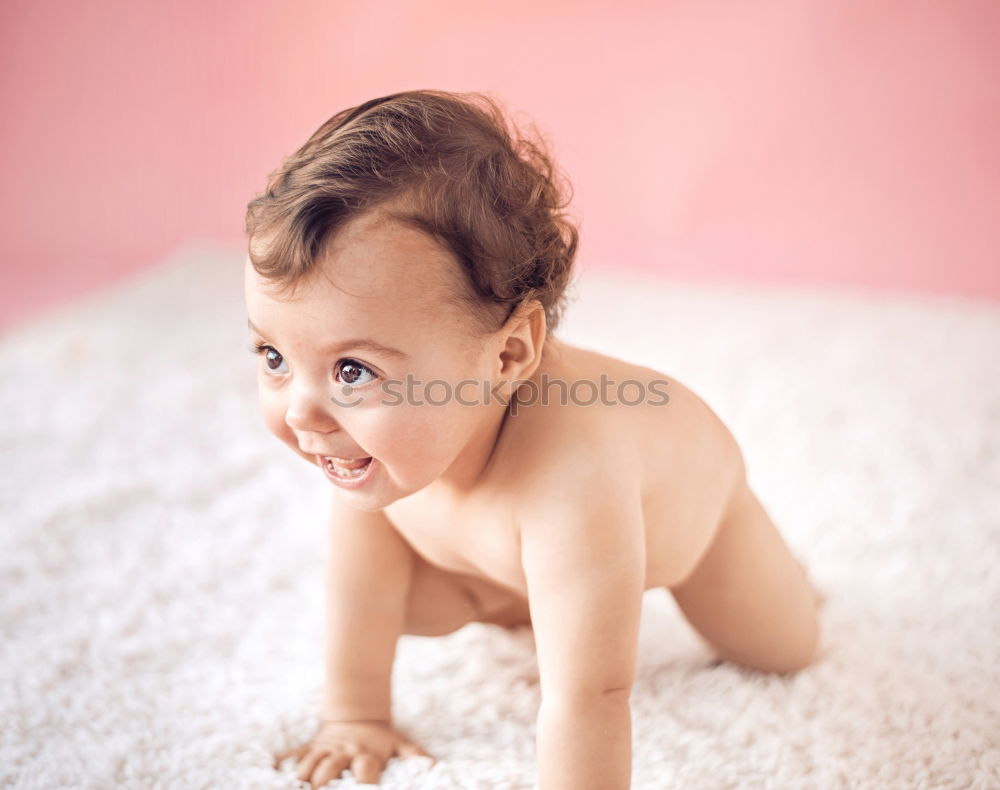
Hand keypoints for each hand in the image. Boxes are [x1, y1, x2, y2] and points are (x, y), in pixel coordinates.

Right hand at [273, 718, 434, 786]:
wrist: (358, 713)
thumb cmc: (381, 737)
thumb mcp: (400, 744)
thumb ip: (416, 756)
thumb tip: (433, 767)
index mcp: (367, 754)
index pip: (365, 772)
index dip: (364, 785)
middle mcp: (344, 752)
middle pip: (331, 768)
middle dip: (323, 782)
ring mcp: (325, 749)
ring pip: (309, 763)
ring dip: (301, 776)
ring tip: (296, 787)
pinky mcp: (311, 747)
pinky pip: (293, 754)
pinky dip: (282, 762)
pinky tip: (272, 770)